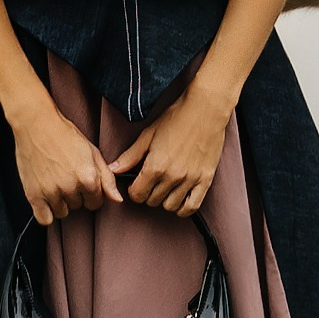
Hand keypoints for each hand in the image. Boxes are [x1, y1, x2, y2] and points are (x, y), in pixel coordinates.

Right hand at [8, 94, 124, 225]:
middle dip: (75, 195)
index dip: (91, 193)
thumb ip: (107, 179)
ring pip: (62, 213)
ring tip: (55, 184)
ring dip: (60, 203)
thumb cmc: (65, 135)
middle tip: (66, 177)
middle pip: (79, 207)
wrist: (37, 124)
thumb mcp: (93, 152)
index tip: (83, 182)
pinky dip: (46, 212)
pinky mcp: (33, 195)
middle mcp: (70, 187)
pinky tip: (46, 199)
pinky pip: (44, 219)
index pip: (96, 203)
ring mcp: (51, 192)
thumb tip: (118, 200)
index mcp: (88, 177)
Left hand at [109, 78, 230, 217]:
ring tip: (166, 188)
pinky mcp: (205, 180)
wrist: (205, 109)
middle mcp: (172, 176)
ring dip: (165, 200)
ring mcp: (190, 179)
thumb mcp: (149, 134)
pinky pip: (192, 206)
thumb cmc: (176, 118)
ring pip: (171, 206)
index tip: (137, 183)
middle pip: (153, 201)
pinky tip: (180, 197)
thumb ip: (130, 155)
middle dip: (148, 194)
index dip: (134, 190)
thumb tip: (112, 169)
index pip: (137, 195)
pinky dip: (184, 208)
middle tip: (152, 182)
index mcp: (155, 166)